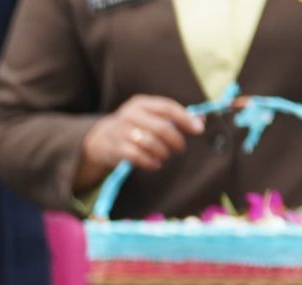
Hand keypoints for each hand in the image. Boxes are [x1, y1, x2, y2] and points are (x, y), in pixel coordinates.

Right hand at [74, 94, 204, 192]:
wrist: (100, 139)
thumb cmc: (133, 127)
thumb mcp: (150, 117)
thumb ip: (174, 118)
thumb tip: (201, 121)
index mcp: (141, 103)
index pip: (168, 108)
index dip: (185, 119)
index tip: (198, 130)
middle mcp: (130, 115)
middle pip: (161, 127)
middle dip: (175, 140)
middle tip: (180, 149)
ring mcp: (121, 131)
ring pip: (151, 143)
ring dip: (163, 152)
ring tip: (165, 156)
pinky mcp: (116, 148)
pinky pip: (138, 156)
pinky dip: (150, 162)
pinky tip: (155, 164)